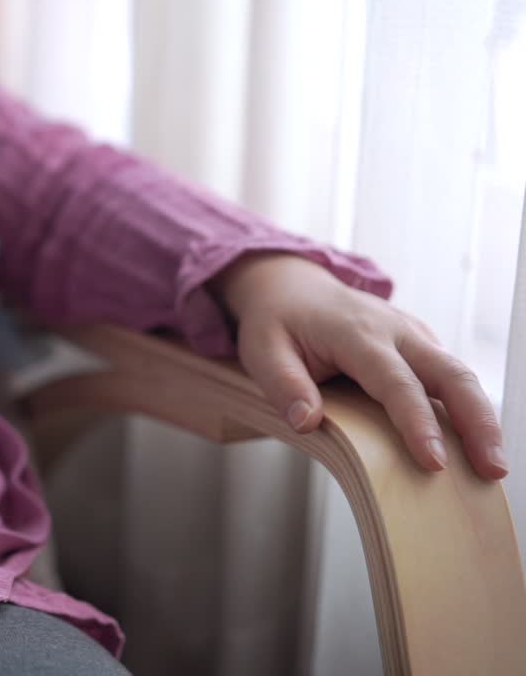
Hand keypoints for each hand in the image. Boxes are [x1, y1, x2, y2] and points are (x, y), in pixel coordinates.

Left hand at [212, 253, 506, 479]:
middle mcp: (395, 331)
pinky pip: (450, 376)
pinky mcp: (419, 345)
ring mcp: (413, 335)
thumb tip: (307, 422)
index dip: (417, 423)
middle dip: (477, 421)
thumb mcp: (261, 351)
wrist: (291, 287)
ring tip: (493, 467)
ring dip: (482, 419)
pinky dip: (468, 408)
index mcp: (356, 333)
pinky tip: (472, 445)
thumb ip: (283, 385)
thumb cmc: (276, 322)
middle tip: (493, 468)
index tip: (434, 462)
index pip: (395, 382)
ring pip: (459, 375)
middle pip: (450, 374)